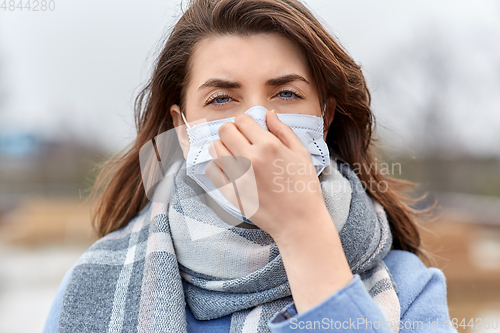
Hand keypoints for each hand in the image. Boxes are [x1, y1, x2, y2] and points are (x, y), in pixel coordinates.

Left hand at [205, 110, 352, 313]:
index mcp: (268, 146)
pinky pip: (212, 171)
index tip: (248, 130)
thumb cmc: (304, 188)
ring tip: (234, 155)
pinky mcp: (230, 193)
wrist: (299, 222)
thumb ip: (283, 131)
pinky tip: (230, 170)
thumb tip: (268, 115)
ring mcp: (238, 177)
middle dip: (231, 131)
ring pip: (215, 149)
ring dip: (223, 147)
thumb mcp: (301, 154)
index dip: (244, 122)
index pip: (241, 120)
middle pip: (224, 131)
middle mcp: (250, 159)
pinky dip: (218, 167)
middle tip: (239, 140)